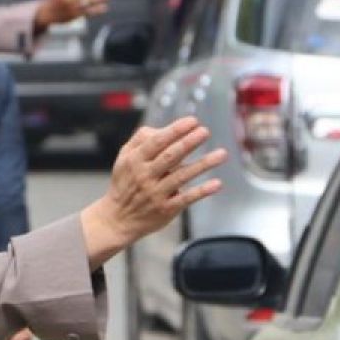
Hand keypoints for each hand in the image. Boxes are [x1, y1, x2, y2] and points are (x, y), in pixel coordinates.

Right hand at [81, 117, 226, 268]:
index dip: (175, 130)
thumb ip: (141, 139)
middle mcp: (145, 176)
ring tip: (221, 154)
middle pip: (170, 156)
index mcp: (135, 160)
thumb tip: (165, 128)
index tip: (192, 121)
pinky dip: (202, 191)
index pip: (156, 142)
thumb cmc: (125, 183)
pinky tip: (217, 184)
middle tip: (205, 131)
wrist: (118, 218)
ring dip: (203, 164)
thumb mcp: (124, 157)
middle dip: (189, 142)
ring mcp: (156, 193)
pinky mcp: (166, 209)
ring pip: (181, 176)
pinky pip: (186, 198)